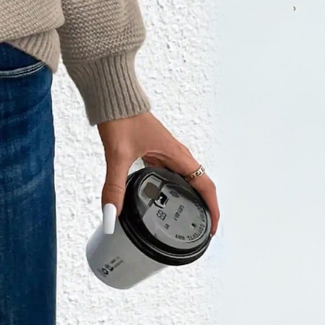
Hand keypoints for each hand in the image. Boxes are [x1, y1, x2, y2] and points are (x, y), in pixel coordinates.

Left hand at [97, 111, 219, 236]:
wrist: (112, 96)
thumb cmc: (121, 116)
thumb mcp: (118, 155)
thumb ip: (114, 186)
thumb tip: (111, 213)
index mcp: (177, 155)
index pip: (205, 186)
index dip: (213, 208)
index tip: (212, 228)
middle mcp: (175, 153)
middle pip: (198, 183)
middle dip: (203, 206)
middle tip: (199, 228)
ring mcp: (164, 150)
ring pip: (183, 177)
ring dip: (188, 195)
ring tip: (184, 216)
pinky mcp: (153, 148)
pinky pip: (168, 170)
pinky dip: (170, 184)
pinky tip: (159, 193)